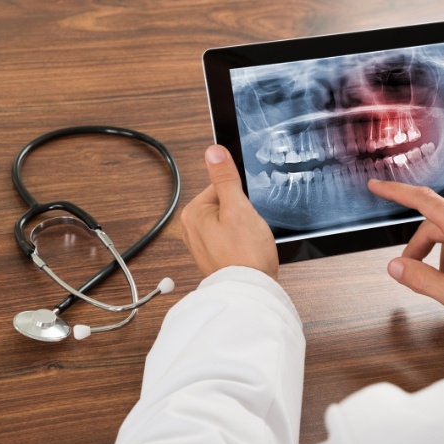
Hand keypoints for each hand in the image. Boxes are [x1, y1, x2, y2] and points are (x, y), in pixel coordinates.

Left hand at [181, 145, 278, 279]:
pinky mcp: (215, 258)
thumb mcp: (238, 207)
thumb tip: (213, 152)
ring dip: (244, 229)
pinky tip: (248, 252)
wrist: (251, 291)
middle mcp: (192, 229)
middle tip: (249, 228)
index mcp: (193, 213)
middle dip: (243, 213)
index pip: (220, 187)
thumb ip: (225, 178)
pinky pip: (231, 240)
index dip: (240, 196)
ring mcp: (203, 245)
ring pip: (231, 223)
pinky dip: (242, 243)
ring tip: (249, 242)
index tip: (246, 210)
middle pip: (226, 205)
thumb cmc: (245, 255)